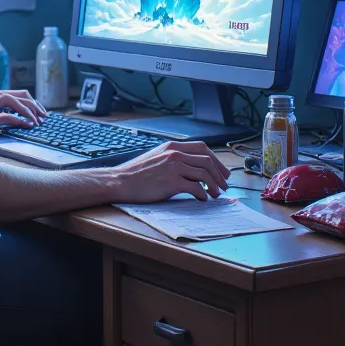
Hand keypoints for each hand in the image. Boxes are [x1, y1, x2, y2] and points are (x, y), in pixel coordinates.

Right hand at [109, 141, 229, 202]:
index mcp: (172, 146)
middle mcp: (174, 154)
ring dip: (214, 186)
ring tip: (216, 195)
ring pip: (204, 174)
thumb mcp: (157, 158)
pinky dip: (203, 194)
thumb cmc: (137, 173)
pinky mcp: (171, 182)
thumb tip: (194, 169)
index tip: (222, 172)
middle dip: (220, 174)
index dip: (216, 160)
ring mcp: (173, 167)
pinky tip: (203, 199)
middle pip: (207, 160)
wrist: (120, 181)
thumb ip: (174, 158)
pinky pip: (195, 187)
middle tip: (224, 186)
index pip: (203, 148)